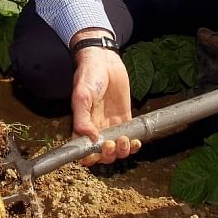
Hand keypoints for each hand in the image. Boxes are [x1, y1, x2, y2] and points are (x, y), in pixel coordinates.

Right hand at [69, 45, 139, 165]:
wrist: (105, 60)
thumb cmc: (89, 75)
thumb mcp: (81, 96)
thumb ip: (82, 119)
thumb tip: (90, 139)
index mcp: (82, 125)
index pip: (83, 151)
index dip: (89, 158)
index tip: (95, 153)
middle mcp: (96, 128)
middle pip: (102, 155)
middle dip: (108, 155)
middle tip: (111, 144)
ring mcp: (111, 125)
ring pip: (116, 150)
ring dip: (121, 152)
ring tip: (124, 140)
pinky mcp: (124, 119)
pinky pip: (129, 138)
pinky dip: (133, 145)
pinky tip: (135, 141)